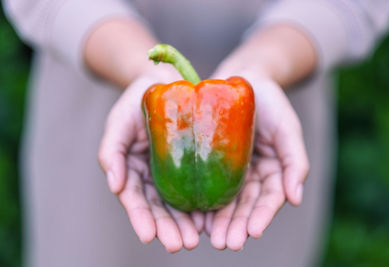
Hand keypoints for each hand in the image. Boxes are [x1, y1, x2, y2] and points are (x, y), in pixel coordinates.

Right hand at [98, 68, 204, 252]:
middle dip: (168, 228)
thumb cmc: (139, 99)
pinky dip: (206, 204)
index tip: (149, 236)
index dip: (140, 218)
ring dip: (187, 223)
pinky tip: (213, 217)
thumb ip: (111, 150)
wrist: (167, 81)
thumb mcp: (119, 120)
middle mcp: (155, 176)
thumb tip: (114, 186)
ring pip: (182, 204)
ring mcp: (177, 172)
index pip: (135, 200)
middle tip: (180, 243)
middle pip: (160, 208)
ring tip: (197, 238)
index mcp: (134, 171)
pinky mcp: (197, 165)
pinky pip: (202, 186)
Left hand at [205, 69, 309, 250]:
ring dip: (219, 221)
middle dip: (237, 226)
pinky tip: (194, 215)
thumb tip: (296, 199)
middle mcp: (251, 175)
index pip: (270, 199)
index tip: (253, 232)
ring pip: (225, 200)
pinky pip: (206, 183)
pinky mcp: (211, 161)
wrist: (243, 79)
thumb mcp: (288, 127)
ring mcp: (231, 170)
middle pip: (245, 206)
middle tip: (225, 243)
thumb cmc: (270, 101)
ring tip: (209, 237)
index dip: (263, 216)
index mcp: (273, 171)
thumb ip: (296, 161)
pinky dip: (202, 201)